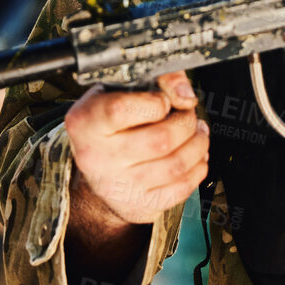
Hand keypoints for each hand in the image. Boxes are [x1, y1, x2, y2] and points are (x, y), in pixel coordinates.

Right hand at [66, 71, 207, 236]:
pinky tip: (196, 155)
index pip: (120, 110)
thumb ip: (158, 78)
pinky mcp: (139, 205)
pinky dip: (198, 168)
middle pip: (160, 140)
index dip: (154, 102)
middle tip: (188, 114)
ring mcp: (118, 187)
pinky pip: (181, 189)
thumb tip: (185, 94)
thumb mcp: (122, 89)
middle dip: (186, 121)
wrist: (100, 169)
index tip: (163, 100)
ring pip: (176, 165)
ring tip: (198, 132)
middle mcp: (97, 158)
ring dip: (198, 144)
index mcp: (86, 123)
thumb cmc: (114, 122)